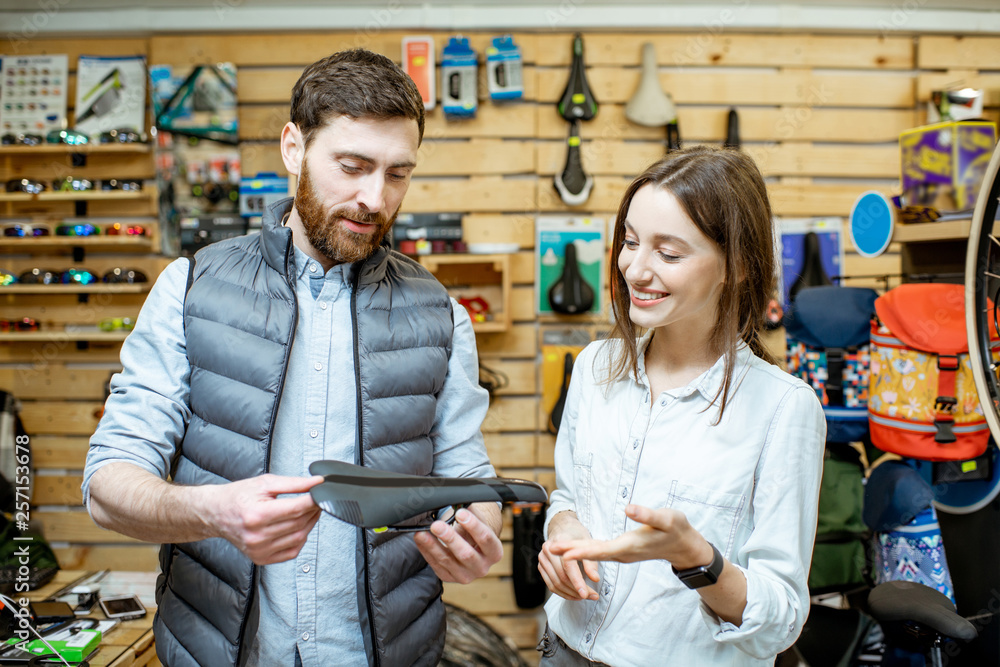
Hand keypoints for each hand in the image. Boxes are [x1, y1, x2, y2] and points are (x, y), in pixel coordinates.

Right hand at [207, 474, 323, 564]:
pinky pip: (292, 552)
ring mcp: (259, 550)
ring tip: (306, 511)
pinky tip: (297, 526)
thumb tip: (316, 483)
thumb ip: (293, 483)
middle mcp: (257, 536)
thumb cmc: (237, 496)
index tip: (321, 493)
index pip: (296, 509)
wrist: (216, 513)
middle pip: (299, 523)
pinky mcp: (261, 558)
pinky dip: (300, 539)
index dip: (313, 500)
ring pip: (299, 538)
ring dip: (309, 524)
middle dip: (312, 510)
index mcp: (256, 515)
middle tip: (315, 500)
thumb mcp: (265, 483)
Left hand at [413, 505, 502, 583]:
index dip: (473, 525)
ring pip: (447, 561)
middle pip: (466, 553)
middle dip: (450, 538)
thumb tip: (460, 498)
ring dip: (433, 545)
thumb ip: (471, 512)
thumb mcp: (479, 522)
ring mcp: (466, 576)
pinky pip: (436, 565)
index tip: (460, 513)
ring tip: (422, 533)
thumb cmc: (476, 534)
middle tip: (437, 525)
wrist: (472, 550)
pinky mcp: (450, 578)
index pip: (485, 538)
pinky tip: (421, 540)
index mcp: (494, 552)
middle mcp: (482, 567)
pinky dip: (427, 551)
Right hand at [538, 512, 599, 600]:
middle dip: (577, 590)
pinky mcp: (541, 567)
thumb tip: (595, 579)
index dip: (577, 581)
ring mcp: (542, 559)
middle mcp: (548, 550)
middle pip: (561, 577)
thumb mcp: (588, 543)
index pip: (567, 565)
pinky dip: (563, 593)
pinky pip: (551, 585)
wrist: (563, 528)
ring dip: (571, 594)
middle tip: (593, 596)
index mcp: (559, 541)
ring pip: (555, 584)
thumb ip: (591, 562)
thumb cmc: (577, 535)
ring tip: (585, 597)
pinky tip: (574, 595)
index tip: (586, 594)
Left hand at [548, 504, 712, 568]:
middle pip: (592, 553)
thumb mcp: (667, 518)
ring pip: (594, 554)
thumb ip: (647, 515)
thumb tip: (628, 508)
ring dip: (574, 551)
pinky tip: (574, 548)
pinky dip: (585, 550)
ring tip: (554, 548)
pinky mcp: (622, 551)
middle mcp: (622, 554)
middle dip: (570, 551)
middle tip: (548, 548)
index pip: (600, 550)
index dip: (581, 550)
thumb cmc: (676, 530)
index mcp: (630, 547)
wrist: (683, 546)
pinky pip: (599, 552)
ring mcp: (622, 554)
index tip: (564, 551)